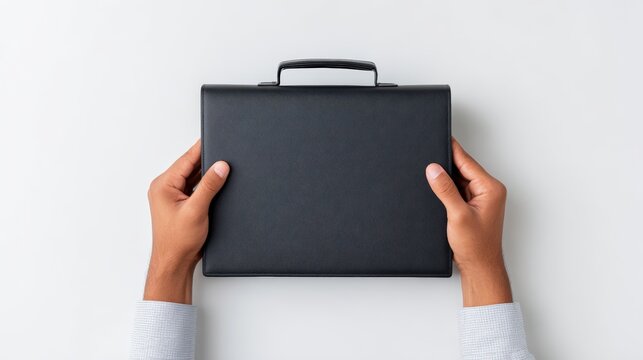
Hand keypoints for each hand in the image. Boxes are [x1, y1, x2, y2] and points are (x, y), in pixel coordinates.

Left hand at [144, 140, 228, 303]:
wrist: (174, 263)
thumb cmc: (177, 242)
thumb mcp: (196, 210)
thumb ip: (209, 186)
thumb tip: (221, 166)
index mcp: (163, 185)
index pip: (186, 159)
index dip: (202, 148)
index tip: (217, 137)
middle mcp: (166, 188)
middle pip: (191, 166)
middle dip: (208, 161)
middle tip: (226, 155)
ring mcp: (173, 196)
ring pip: (194, 177)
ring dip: (208, 175)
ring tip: (225, 172)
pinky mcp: (181, 204)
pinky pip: (195, 188)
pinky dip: (207, 186)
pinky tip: (219, 187)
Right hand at [425, 138, 511, 306]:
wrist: (480, 268)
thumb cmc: (476, 246)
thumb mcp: (457, 215)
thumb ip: (445, 190)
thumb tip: (433, 169)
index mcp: (490, 188)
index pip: (467, 162)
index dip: (451, 150)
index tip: (439, 137)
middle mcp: (488, 191)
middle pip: (462, 168)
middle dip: (445, 165)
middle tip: (427, 159)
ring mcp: (481, 199)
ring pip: (459, 180)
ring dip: (445, 180)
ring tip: (430, 179)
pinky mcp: (472, 207)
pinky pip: (457, 191)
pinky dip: (447, 190)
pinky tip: (436, 193)